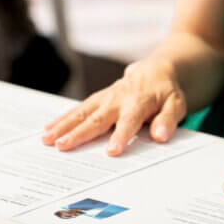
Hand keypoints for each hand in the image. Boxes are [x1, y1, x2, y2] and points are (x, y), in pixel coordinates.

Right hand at [42, 59, 186, 154]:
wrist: (157, 71)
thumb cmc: (167, 92)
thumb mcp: (177, 105)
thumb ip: (168, 120)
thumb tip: (161, 135)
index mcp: (138, 102)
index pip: (128, 121)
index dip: (120, 136)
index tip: (111, 152)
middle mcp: (117, 99)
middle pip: (96, 118)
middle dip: (78, 133)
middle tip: (62, 146)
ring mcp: (104, 98)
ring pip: (81, 112)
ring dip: (63, 126)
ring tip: (46, 139)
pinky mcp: (97, 99)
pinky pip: (77, 109)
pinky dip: (62, 119)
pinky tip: (48, 130)